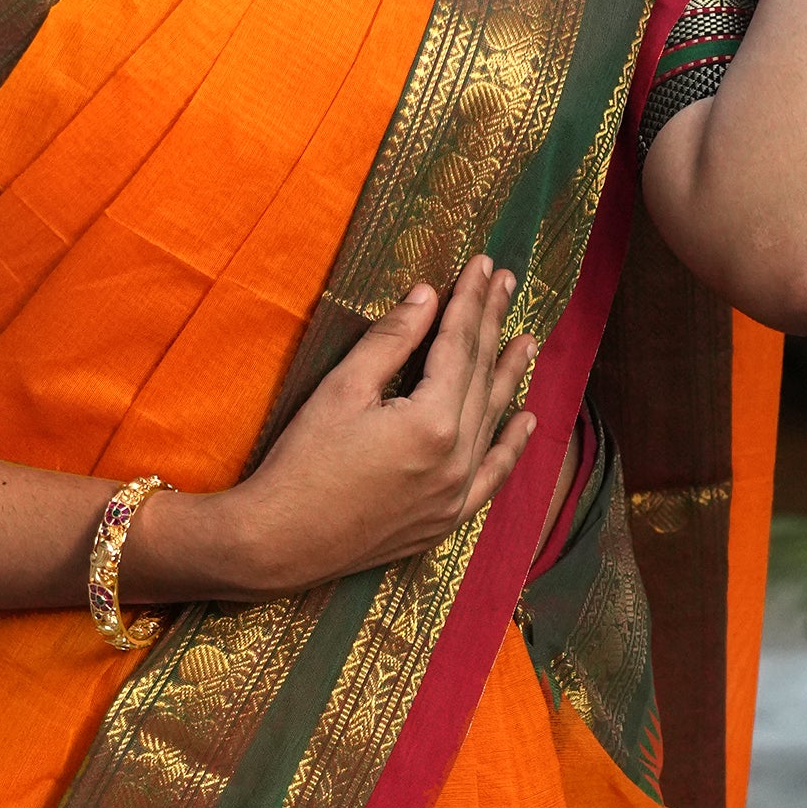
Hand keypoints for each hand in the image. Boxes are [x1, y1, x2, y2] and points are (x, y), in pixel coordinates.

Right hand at [216, 253, 536, 592]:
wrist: (280, 542)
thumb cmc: (302, 462)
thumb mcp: (342, 389)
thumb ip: (391, 340)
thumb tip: (427, 296)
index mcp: (432, 422)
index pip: (459, 345)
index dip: (470, 301)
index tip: (482, 265)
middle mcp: (455, 459)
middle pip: (480, 376)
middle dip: (491, 324)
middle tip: (504, 283)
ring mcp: (455, 493)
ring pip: (491, 420)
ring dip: (509, 376)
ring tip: (526, 340)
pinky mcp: (446, 519)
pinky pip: (491, 477)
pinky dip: (510, 447)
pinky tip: (526, 420)